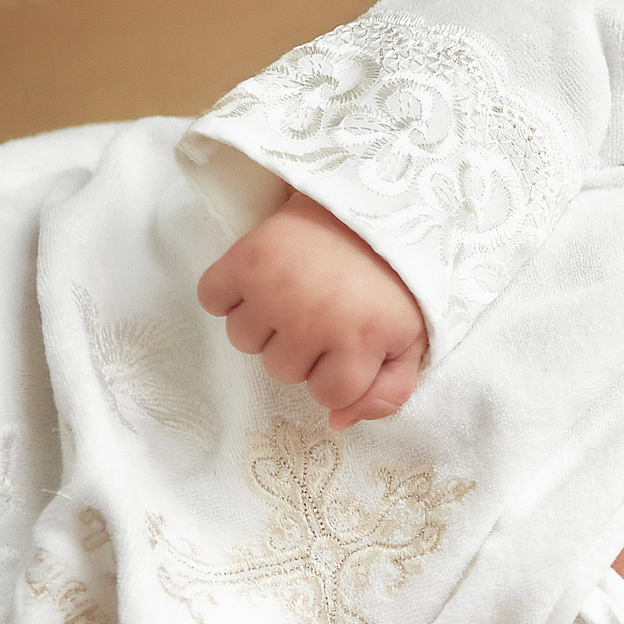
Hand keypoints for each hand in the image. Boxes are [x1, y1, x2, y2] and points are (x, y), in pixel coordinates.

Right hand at [197, 190, 427, 427]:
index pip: (325, 395)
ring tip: (295, 291)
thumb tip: (337, 422)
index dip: (337, 373)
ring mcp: (274, 288)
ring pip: (244, 341)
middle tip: (325, 309)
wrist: (371, 201)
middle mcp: (312, 319)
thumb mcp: (412, 339)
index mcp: (360, 340)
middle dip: (302, 349)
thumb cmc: (395, 278)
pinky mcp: (243, 257)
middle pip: (280, 371)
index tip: (350, 343)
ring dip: (266, 323)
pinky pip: (211, 300)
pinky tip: (260, 279)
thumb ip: (386, 392)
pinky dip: (227, 294)